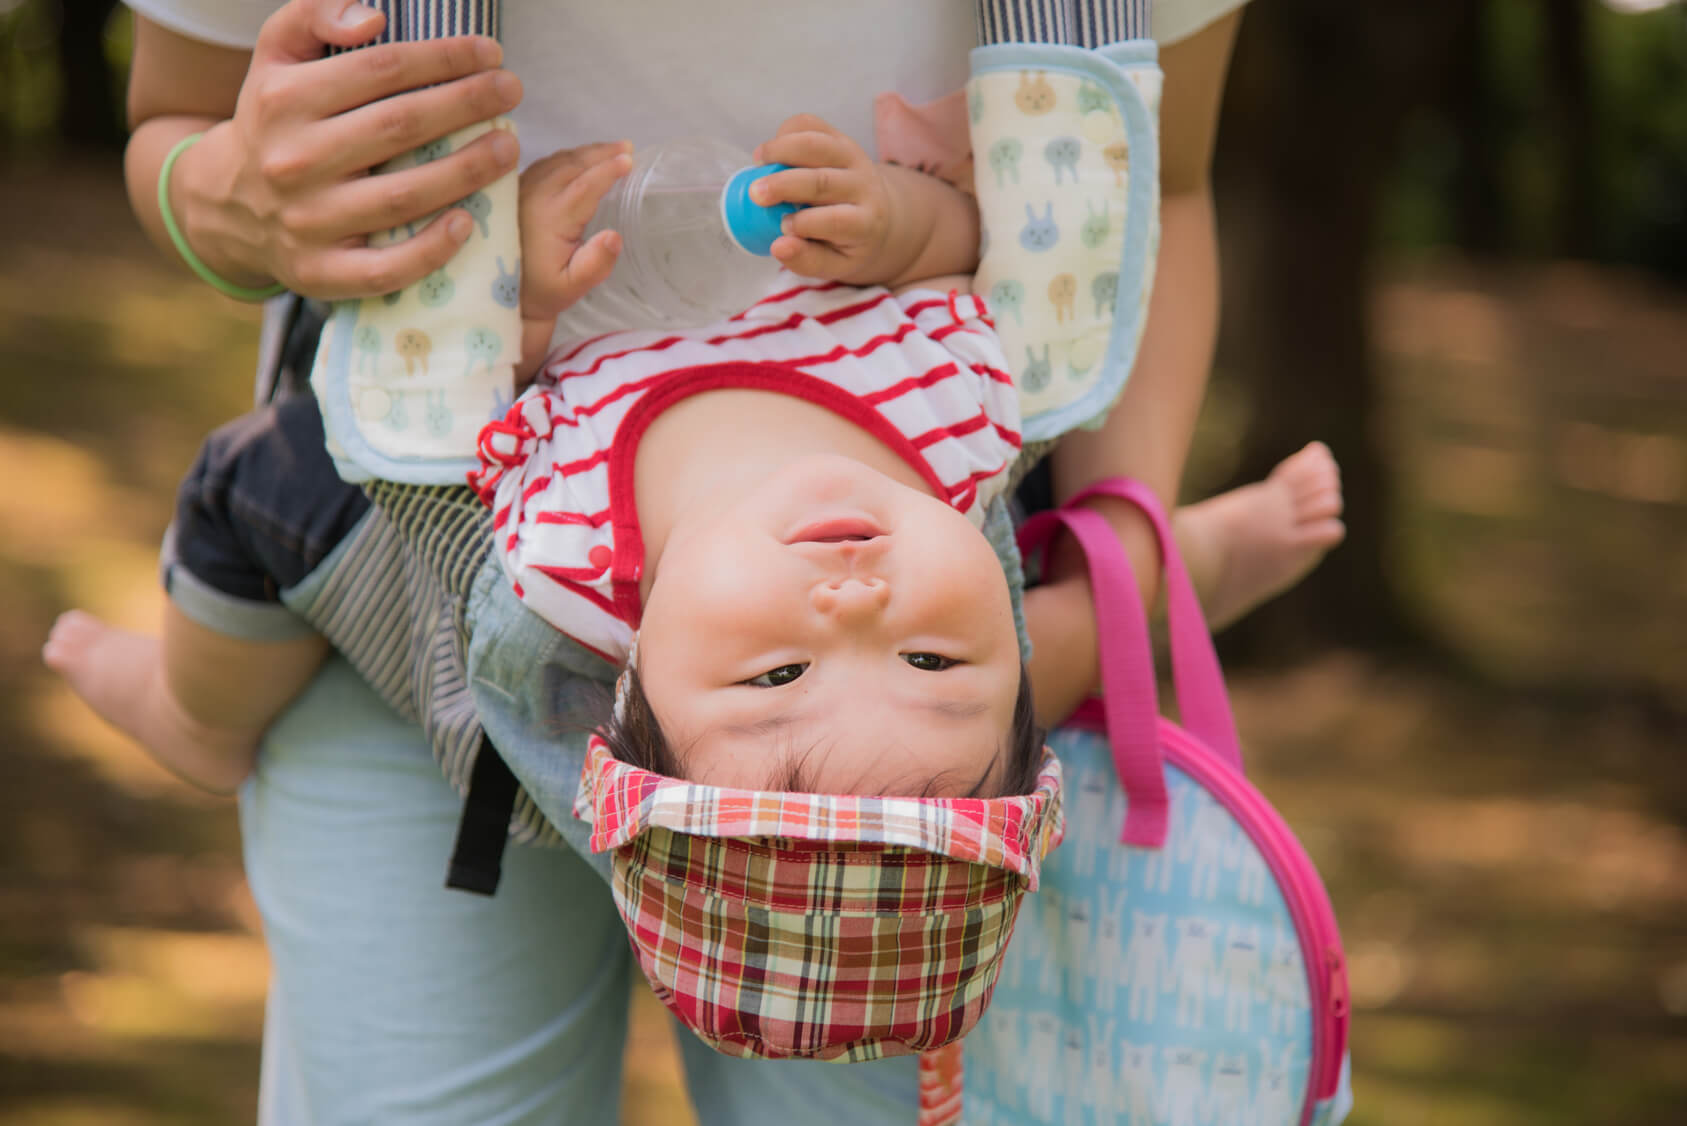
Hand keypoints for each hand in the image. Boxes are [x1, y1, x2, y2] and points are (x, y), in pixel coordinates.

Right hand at [186, 0, 523, 297]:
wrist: (224, 203)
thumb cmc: (275, 121)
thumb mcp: (276, 56)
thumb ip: (314, 16)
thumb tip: (374, 19)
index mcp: (285, 99)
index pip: (382, 69)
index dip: (444, 58)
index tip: (490, 53)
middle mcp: (293, 160)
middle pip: (399, 127)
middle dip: (466, 104)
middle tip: (512, 91)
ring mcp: (307, 222)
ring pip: (401, 197)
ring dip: (466, 171)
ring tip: (508, 148)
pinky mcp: (319, 272)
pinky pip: (384, 269)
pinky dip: (430, 250)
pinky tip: (468, 224)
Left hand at [514, 142, 632, 379]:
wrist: (500, 292)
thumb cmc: (541, 291)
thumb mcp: (570, 288)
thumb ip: (594, 265)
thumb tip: (616, 236)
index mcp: (551, 217)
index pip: (585, 184)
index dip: (608, 170)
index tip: (630, 159)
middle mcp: (534, 196)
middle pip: (573, 164)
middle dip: (602, 154)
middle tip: (628, 148)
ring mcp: (523, 188)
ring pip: (559, 160)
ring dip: (587, 153)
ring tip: (613, 150)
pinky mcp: (516, 188)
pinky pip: (546, 163)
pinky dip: (569, 157)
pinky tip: (583, 159)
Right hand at [750, 114, 895, 281]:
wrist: (877, 214)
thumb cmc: (847, 244)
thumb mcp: (835, 264)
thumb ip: (807, 260)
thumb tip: (778, 246)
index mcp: (866, 223)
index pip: (838, 220)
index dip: (807, 223)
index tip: (782, 227)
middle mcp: (864, 186)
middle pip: (823, 181)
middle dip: (785, 184)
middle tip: (754, 193)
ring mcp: (853, 157)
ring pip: (816, 144)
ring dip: (781, 149)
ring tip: (758, 162)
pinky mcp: (840, 138)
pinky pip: (811, 125)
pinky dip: (785, 133)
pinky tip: (771, 153)